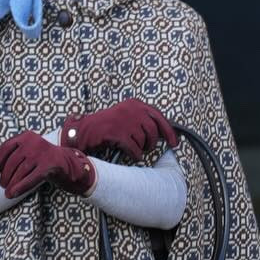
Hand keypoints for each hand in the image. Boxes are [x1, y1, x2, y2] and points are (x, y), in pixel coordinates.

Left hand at [0, 130, 95, 199]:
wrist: (67, 164)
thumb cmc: (40, 159)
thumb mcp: (22, 153)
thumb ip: (4, 152)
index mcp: (24, 136)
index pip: (4, 149)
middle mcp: (33, 141)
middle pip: (12, 161)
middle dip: (5, 176)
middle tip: (2, 186)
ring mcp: (42, 153)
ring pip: (21, 171)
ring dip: (11, 184)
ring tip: (7, 193)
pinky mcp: (51, 165)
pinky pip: (32, 177)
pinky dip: (21, 186)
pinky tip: (12, 194)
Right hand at [60, 97, 176, 159]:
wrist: (84, 131)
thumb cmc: (107, 127)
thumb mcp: (127, 117)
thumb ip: (143, 121)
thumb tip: (163, 134)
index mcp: (135, 104)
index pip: (159, 116)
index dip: (169, 131)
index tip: (174, 143)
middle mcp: (132, 110)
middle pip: (153, 130)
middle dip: (152, 142)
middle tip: (147, 148)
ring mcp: (125, 121)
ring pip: (144, 141)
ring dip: (141, 148)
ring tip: (132, 148)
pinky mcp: (118, 133)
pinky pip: (134, 149)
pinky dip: (135, 155)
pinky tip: (131, 155)